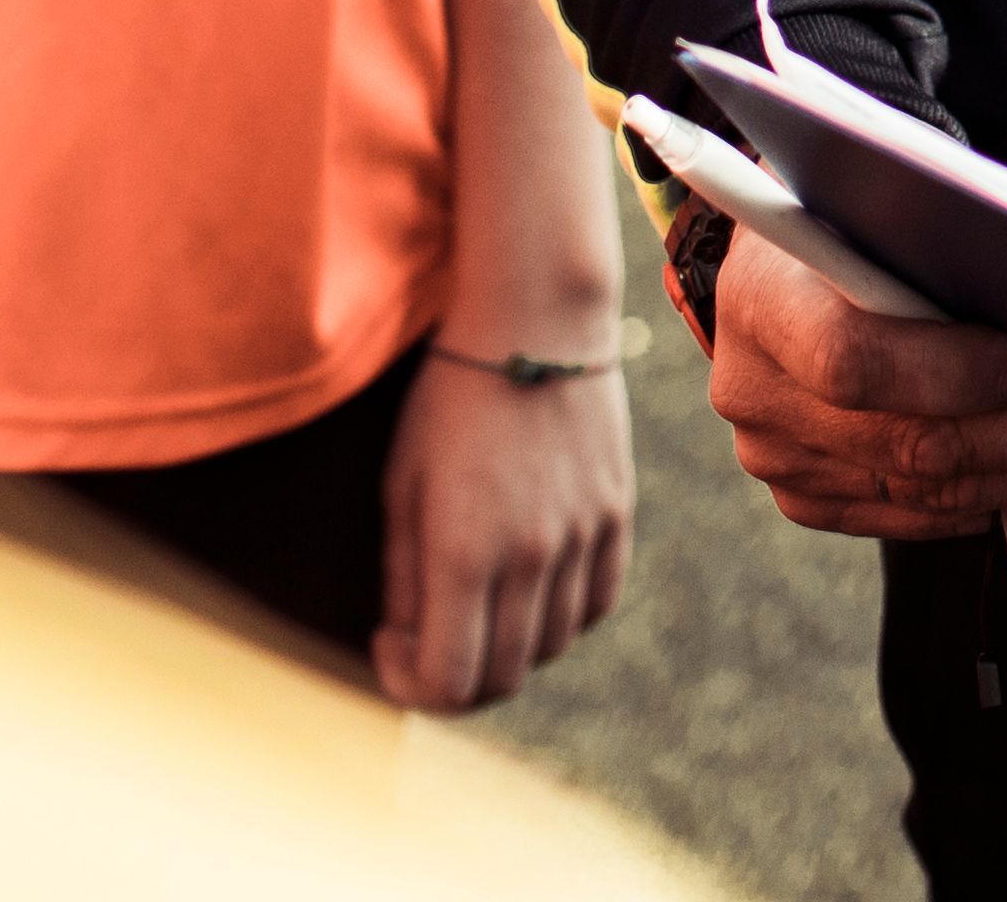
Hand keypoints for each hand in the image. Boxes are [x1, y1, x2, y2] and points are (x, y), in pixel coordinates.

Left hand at [374, 336, 631, 713]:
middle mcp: (530, 556)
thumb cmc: (447, 401)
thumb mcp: (402, 488)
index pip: (449, 682)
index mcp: (463, 553)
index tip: (390, 643)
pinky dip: (560, 615)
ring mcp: (582, 537)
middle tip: (428, 637)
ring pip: (550, 647)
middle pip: (502, 678)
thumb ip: (404, 578)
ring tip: (478, 600)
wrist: (534, 321)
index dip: (410, 685)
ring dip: (507, 645)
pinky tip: (529, 583)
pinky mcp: (616, 514)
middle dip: (455, 676)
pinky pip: (594, 602)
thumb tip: (409, 645)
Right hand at [705, 231, 1006, 541]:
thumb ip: (946, 238)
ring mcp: (778, 455)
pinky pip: (916, 515)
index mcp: (764, 293)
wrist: (779, 251)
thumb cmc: (853, 203)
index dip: (949, 372)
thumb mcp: (884, 189)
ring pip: (930, 490)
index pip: (851, 360)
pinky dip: (998, 498)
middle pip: (914, 441)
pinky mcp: (808, 495)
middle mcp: (757, 390)